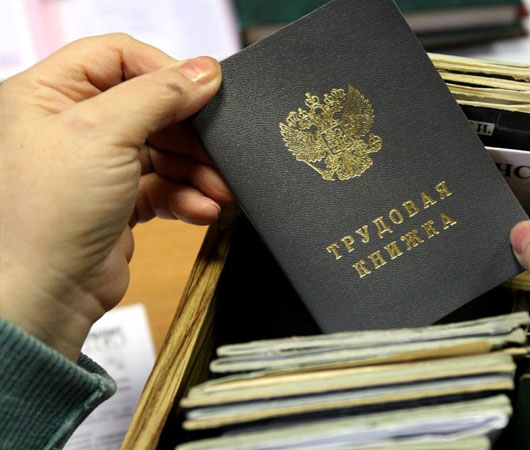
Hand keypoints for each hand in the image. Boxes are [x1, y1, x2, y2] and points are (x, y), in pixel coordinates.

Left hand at [0, 34, 231, 360]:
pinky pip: (165, 186)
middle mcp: (70, 125)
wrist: (45, 294)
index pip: (117, 57)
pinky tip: (203, 209)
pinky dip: (188, 196)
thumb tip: (204, 71)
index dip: (164, 71)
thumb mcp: (105, 133)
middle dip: (190, 133)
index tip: (203, 91)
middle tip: (219, 148)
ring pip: (164, 150)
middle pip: (149, 106)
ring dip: (197, 170)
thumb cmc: (46, 216)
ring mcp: (95, 165)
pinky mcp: (118, 201)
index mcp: (48, 94)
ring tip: (220, 189)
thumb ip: (159, 94)